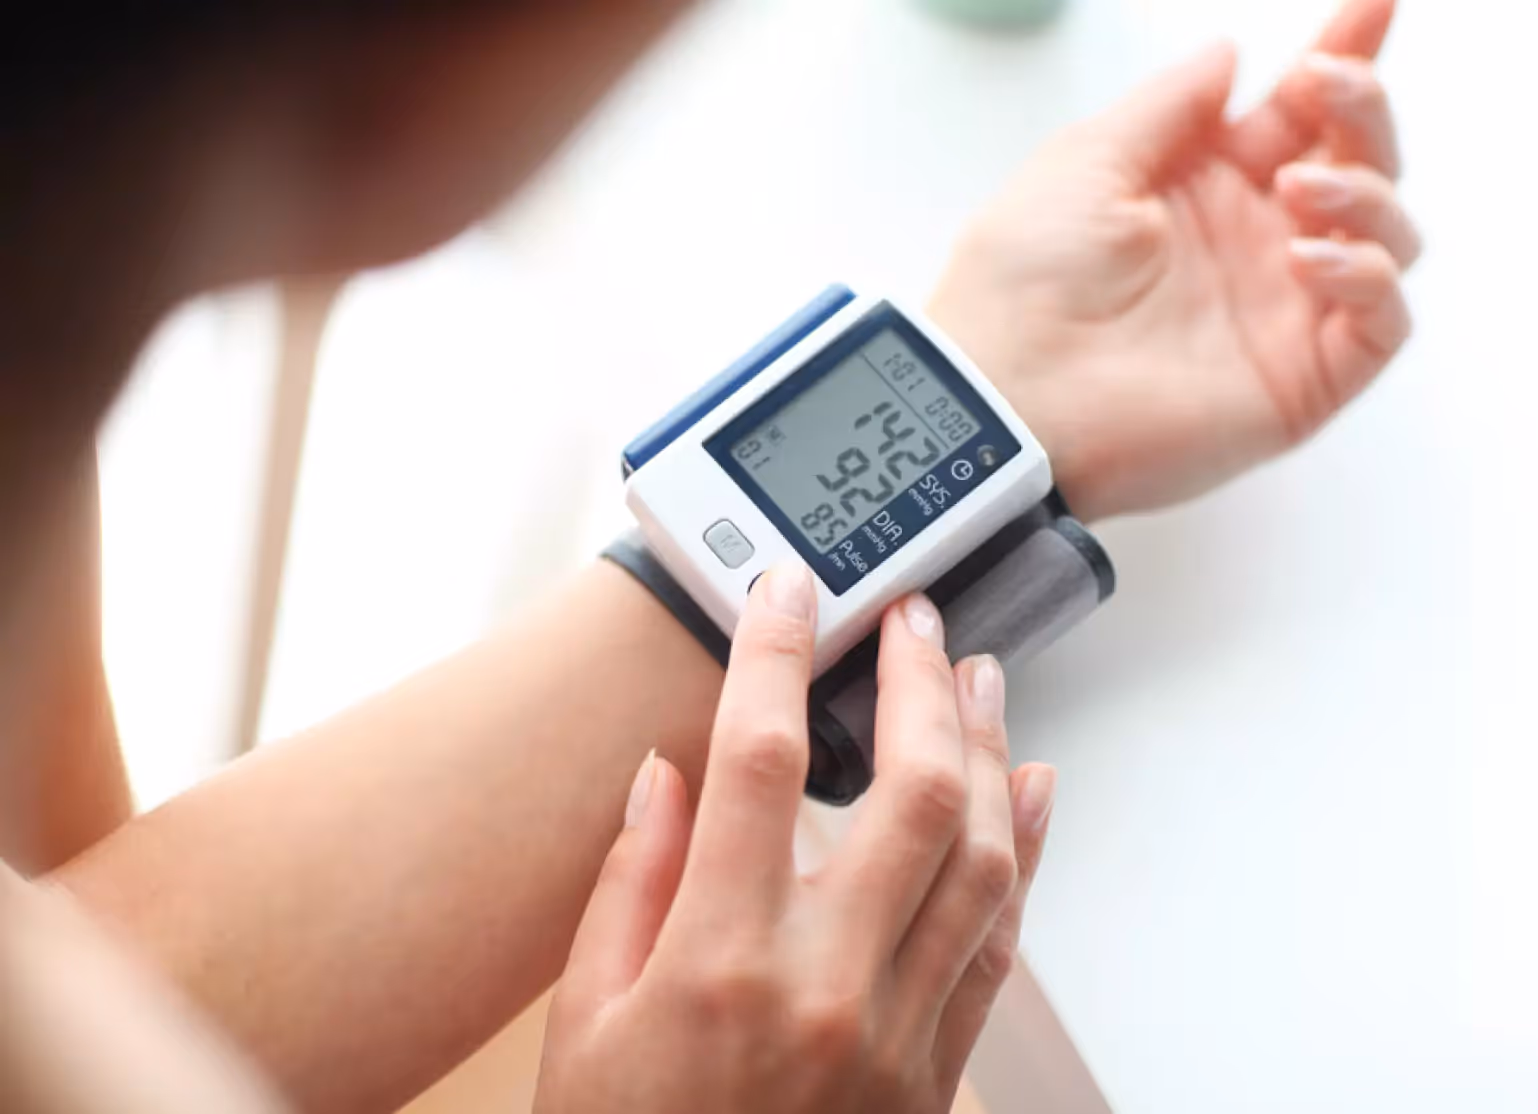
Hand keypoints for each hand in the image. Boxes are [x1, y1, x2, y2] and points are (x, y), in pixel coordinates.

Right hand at [535, 564, 1055, 1113]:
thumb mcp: (582, 1024)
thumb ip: (632, 883)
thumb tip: (669, 772)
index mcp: (717, 964)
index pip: (759, 764)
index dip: (774, 657)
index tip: (785, 591)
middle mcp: (825, 988)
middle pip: (907, 794)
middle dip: (917, 683)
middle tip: (911, 616)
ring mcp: (897, 1033)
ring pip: (978, 857)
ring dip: (984, 750)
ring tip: (975, 675)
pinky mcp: (936, 1070)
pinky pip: (1000, 942)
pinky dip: (1026, 854)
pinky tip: (1028, 788)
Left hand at [929, 0, 1417, 520]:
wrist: (1003, 396)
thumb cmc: (1020, 282)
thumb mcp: (1088, 163)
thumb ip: (1169, 107)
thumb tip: (1228, 54)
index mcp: (1202, 190)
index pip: (1296, 115)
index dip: (1341, 57)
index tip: (1373, 2)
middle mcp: (1251, 246)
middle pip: (1357, 163)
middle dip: (1362, 109)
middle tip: (1328, 84)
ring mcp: (1281, 313)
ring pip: (1384, 236)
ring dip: (1365, 192)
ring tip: (1296, 188)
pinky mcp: (1299, 381)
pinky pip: (1379, 322)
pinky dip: (1366, 277)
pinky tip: (1310, 255)